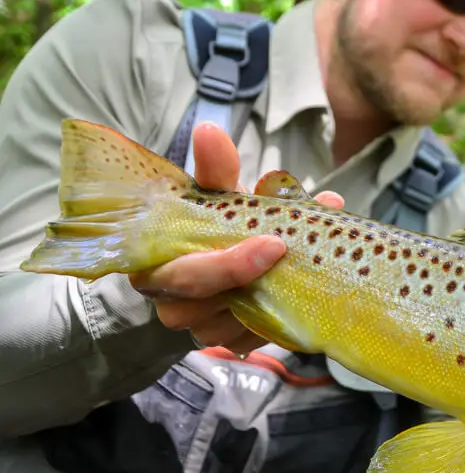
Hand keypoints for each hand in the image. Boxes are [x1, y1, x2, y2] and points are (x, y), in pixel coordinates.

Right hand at [127, 122, 343, 354]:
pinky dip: (275, 319)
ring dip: (266, 301)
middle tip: (288, 253)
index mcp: (155, 261)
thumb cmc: (222, 219)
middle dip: (247, 283)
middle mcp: (169, 300)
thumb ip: (216, 168)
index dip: (225, 266)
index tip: (273, 242)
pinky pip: (248, 341)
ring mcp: (197, 324)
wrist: (241, 247)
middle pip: (198, 310)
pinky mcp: (227, 339)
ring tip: (302, 269)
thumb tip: (209, 131)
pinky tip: (295, 296)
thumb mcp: (221, 193)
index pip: (180, 276)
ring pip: (227, 329)